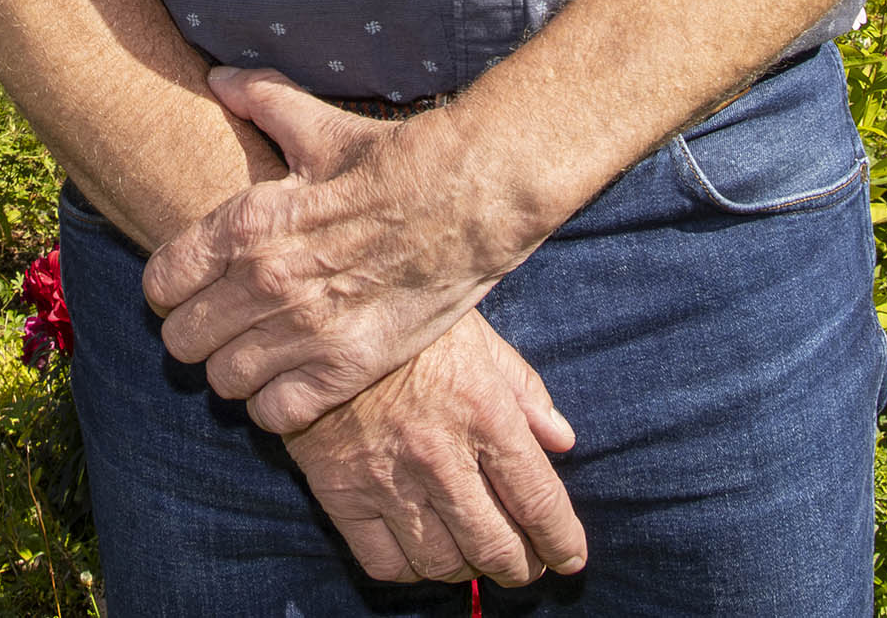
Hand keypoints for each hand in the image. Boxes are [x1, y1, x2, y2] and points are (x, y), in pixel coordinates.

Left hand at [145, 70, 524, 435]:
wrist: (472, 197)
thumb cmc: (394, 160)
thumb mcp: (320, 128)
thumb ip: (260, 101)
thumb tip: (218, 78)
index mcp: (247, 224)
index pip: (161, 283)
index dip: (169, 290)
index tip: (190, 288)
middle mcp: (266, 281)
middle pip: (183, 341)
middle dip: (195, 334)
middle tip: (222, 325)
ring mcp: (306, 329)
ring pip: (224, 381)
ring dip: (233, 370)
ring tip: (256, 354)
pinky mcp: (348, 366)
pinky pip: (276, 414)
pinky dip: (275, 404)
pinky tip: (291, 381)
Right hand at [286, 310, 584, 585]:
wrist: (316, 316)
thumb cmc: (406, 324)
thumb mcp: (477, 338)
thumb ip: (523, 391)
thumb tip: (563, 441)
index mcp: (482, 409)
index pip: (537, 499)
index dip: (561, 541)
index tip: (570, 558)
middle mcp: (438, 452)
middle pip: (495, 545)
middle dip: (521, 567)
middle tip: (526, 565)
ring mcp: (386, 477)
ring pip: (443, 562)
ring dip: (468, 570)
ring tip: (475, 556)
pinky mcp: (341, 492)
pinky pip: (386, 563)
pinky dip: (413, 570)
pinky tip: (423, 552)